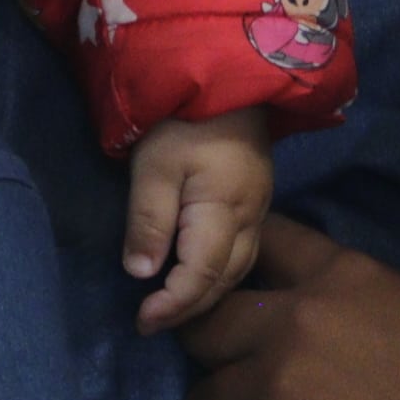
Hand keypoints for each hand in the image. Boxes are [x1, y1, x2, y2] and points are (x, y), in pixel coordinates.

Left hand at [125, 108, 271, 332]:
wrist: (227, 76)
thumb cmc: (184, 118)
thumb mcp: (154, 165)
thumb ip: (149, 220)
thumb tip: (141, 274)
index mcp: (225, 212)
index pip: (201, 276)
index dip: (172, 305)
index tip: (142, 321)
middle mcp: (250, 218)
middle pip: (224, 280)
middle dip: (189, 309)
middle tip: (150, 323)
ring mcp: (259, 208)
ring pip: (238, 269)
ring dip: (206, 295)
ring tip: (172, 309)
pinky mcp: (257, 198)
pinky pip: (243, 252)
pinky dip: (219, 275)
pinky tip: (200, 276)